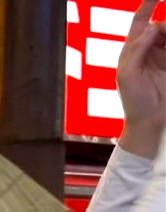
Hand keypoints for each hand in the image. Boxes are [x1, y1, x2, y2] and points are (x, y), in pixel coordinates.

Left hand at [118, 0, 165, 156]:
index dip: (149, 4)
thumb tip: (151, 26)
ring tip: (165, 57)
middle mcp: (149, 48)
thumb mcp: (127, 75)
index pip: (141, 20)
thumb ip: (137, 49)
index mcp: (132, 49)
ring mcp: (164, 55)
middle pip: (162, 25)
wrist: (150, 122)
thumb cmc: (133, 101)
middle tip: (165, 37)